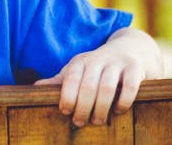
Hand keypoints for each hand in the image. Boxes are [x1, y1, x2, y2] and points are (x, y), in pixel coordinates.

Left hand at [33, 28, 162, 126]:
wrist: (130, 49)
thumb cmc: (98, 66)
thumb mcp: (78, 70)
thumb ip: (60, 81)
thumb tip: (35, 88)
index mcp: (81, 61)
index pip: (70, 79)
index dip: (67, 97)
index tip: (65, 112)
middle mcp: (98, 60)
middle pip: (88, 86)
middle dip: (82, 107)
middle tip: (80, 122)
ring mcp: (117, 63)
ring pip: (107, 88)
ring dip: (101, 108)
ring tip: (97, 121)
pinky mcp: (135, 69)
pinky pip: (129, 87)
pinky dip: (123, 102)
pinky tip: (118, 111)